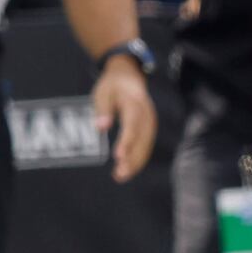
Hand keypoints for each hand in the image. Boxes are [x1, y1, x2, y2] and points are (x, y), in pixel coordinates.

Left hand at [93, 56, 156, 183]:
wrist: (128, 75)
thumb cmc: (111, 85)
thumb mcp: (102, 93)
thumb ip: (102, 109)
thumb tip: (100, 128)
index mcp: (134, 102)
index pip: (132, 124)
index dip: (126, 141)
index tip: (118, 156)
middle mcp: (147, 113)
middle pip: (142, 138)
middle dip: (132, 158)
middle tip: (119, 174)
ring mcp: (151, 120)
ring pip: (146, 144)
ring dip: (136, 162)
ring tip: (121, 177)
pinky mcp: (149, 127)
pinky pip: (146, 144)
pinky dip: (139, 158)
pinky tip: (128, 170)